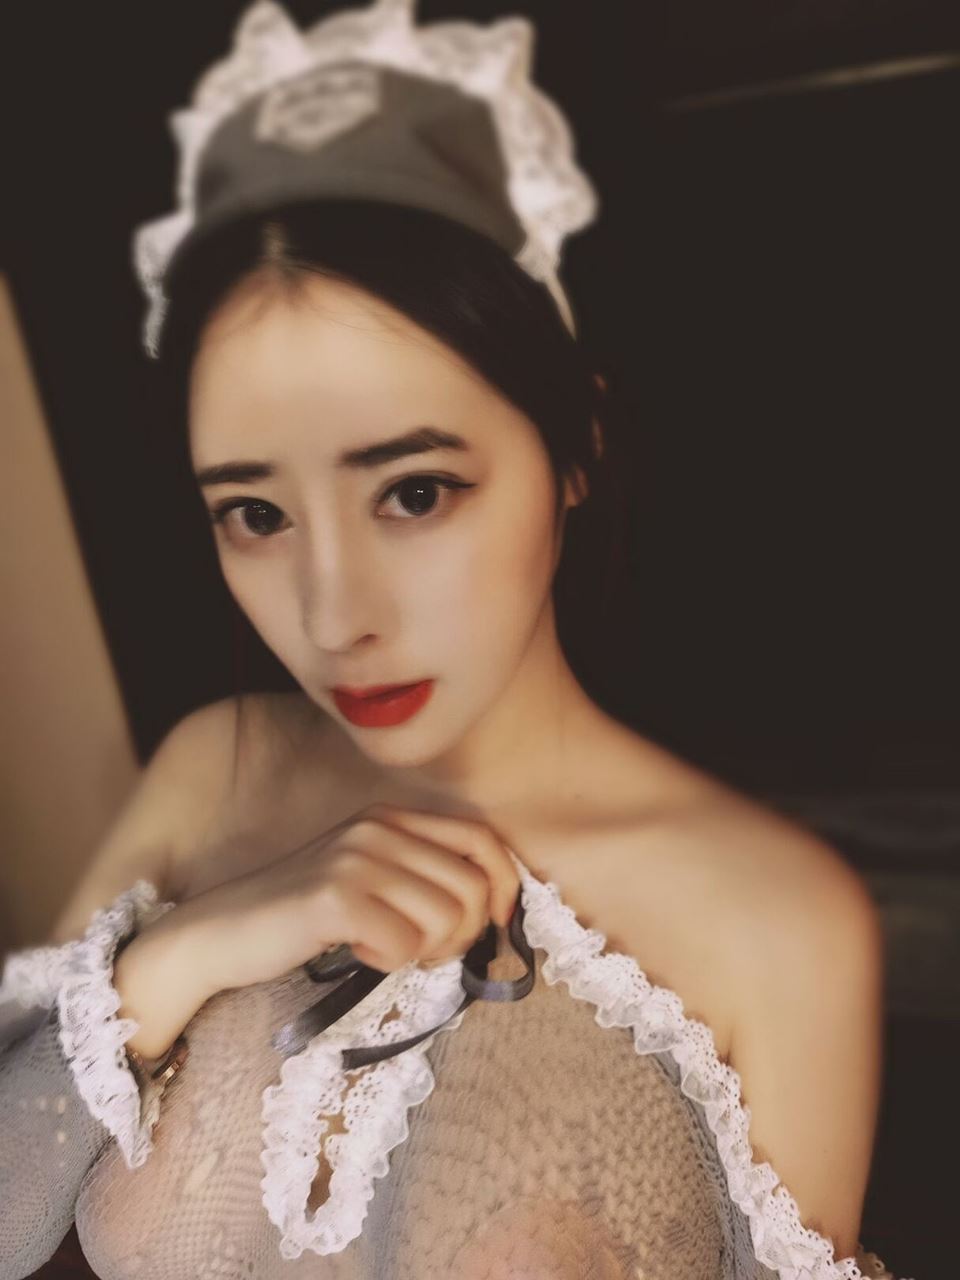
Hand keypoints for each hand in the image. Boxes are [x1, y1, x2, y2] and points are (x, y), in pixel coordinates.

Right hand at [171, 803, 521, 997]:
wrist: (220, 934)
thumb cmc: (302, 917)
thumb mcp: (368, 877)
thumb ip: (421, 876)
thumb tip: (495, 904)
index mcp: (389, 817)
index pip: (481, 839)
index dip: (505, 884)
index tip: (498, 922)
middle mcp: (377, 828)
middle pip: (473, 888)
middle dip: (462, 934)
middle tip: (422, 951)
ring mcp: (356, 859)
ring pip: (446, 919)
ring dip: (424, 951)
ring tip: (385, 948)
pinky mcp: (336, 898)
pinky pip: (405, 945)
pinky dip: (388, 962)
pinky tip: (357, 953)